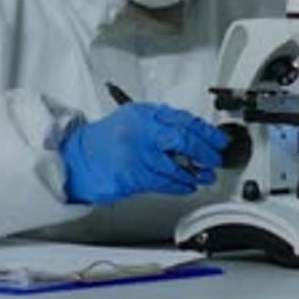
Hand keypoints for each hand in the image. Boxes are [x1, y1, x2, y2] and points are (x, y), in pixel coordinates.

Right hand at [60, 102, 228, 203]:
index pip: (183, 118)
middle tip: (216, 157)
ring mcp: (136, 153)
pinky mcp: (132, 175)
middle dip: (205, 150)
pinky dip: (179, 185)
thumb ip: (162, 125)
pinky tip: (187, 185)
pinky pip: (164, 181)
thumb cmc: (108, 141)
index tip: (218, 139)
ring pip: (175, 164)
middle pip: (183, 138)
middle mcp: (141, 130)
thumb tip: (195, 135)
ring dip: (195, 173)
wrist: (80, 159)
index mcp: (144, 113)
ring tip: (206, 176)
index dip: (205, 130)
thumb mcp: (134, 120)